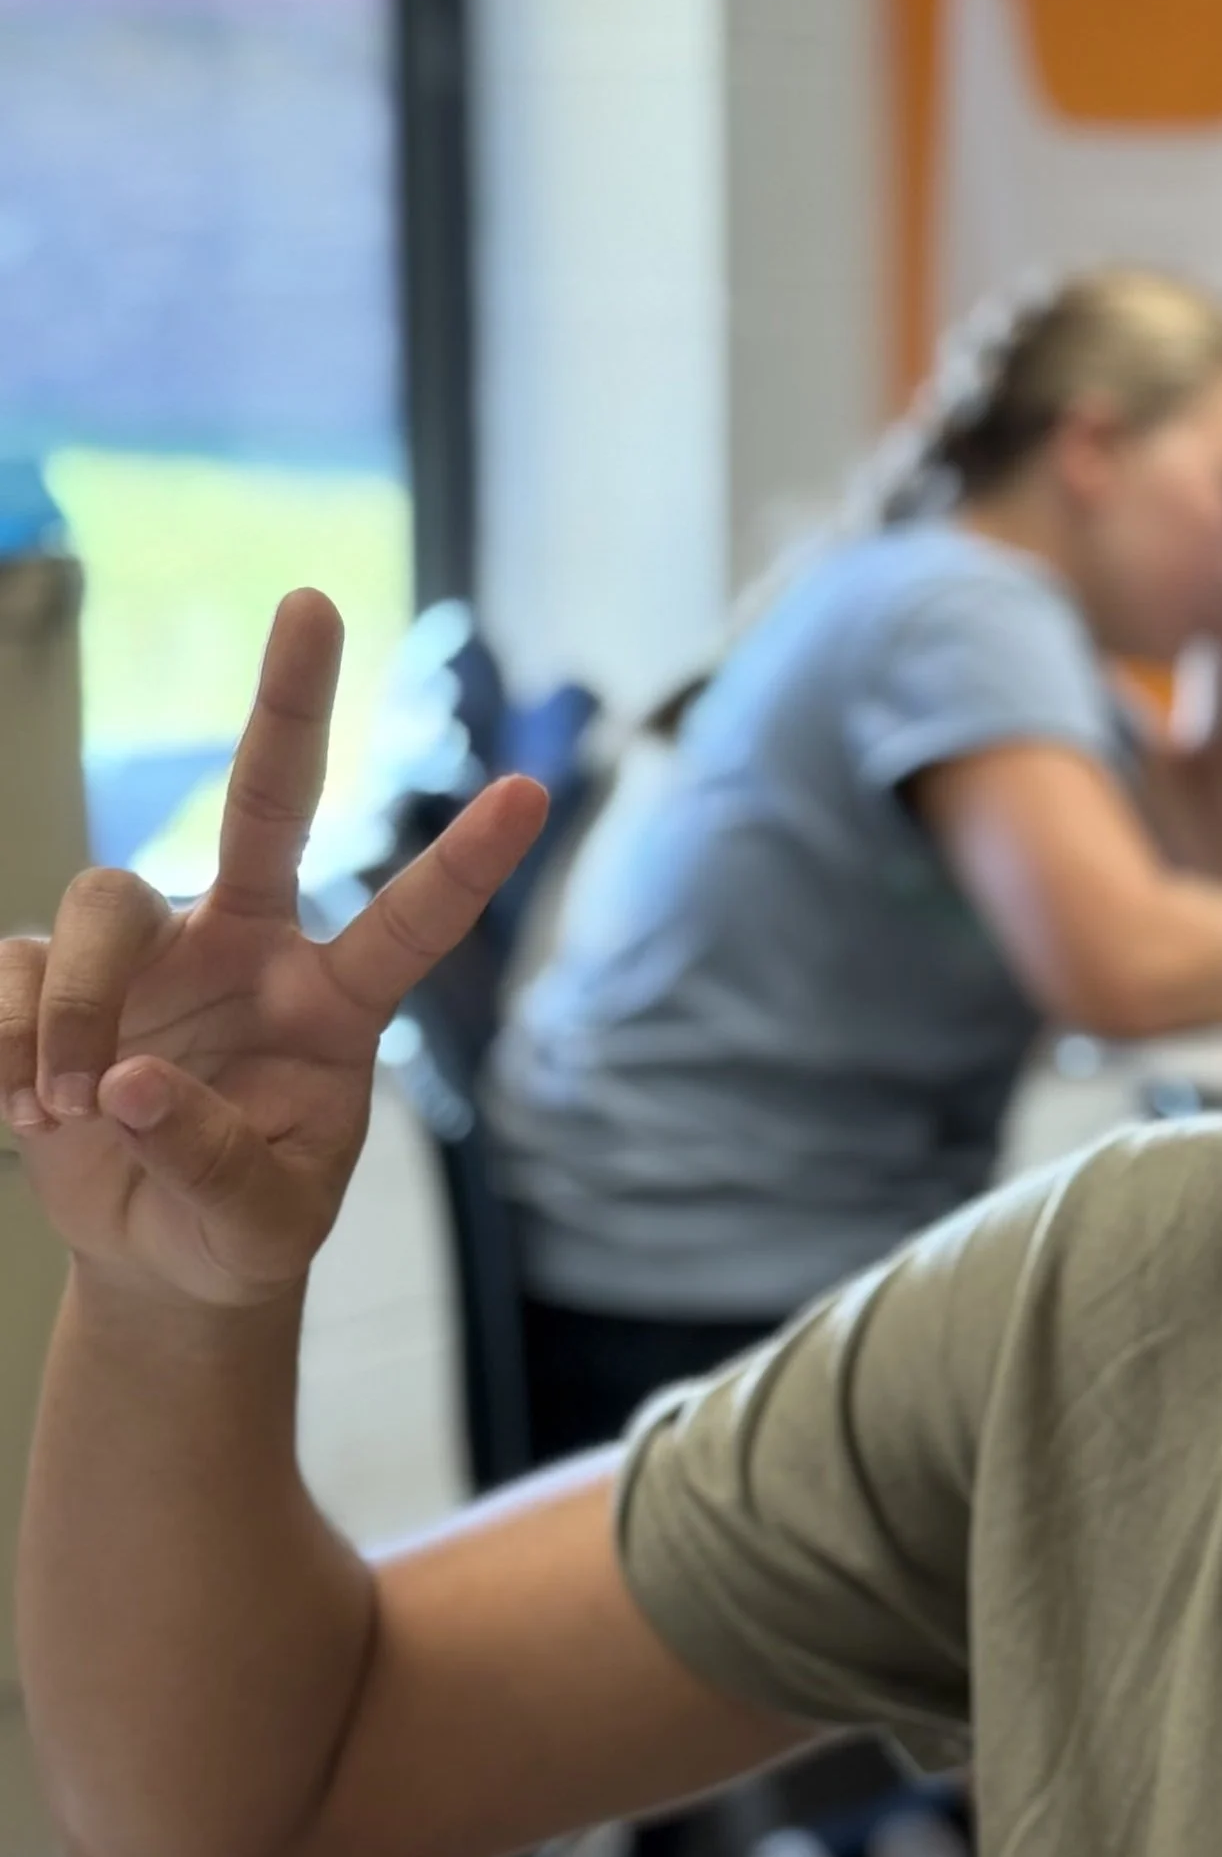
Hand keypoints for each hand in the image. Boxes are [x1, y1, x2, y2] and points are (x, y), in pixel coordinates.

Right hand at [0, 590, 545, 1311]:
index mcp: (334, 1005)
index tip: (534, 788)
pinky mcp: (56, 970)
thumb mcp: (260, 1230)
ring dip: (75, 1011)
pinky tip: (21, 1112)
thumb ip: (213, 1163)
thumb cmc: (241, 1231)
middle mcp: (251, 948)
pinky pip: (17, 965)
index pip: (410, 926)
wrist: (161, 1255)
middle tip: (313, 601)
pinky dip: (6, 1043)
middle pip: (267, 802)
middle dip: (289, 703)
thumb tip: (128, 1086)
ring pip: (106, 901)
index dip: (466, 861)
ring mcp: (155, 950)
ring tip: (65, 1111)